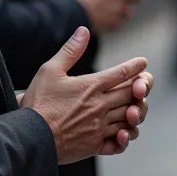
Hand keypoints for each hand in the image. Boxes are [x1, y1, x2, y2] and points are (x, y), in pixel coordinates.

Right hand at [21, 27, 148, 163]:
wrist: (31, 137)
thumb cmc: (39, 103)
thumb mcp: (50, 70)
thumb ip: (70, 50)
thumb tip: (83, 31)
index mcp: (91, 86)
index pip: (122, 73)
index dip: (135, 66)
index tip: (143, 62)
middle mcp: (100, 106)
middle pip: (131, 94)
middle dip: (142, 87)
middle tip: (145, 82)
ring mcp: (100, 126)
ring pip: (130, 117)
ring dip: (137, 110)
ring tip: (137, 106)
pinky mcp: (95, 145)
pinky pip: (120, 141)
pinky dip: (126, 136)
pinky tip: (125, 131)